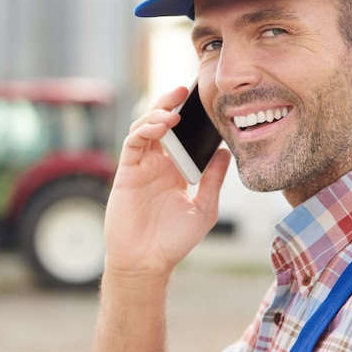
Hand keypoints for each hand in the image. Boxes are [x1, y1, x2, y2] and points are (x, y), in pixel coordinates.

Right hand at [103, 86, 230, 278]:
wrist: (147, 262)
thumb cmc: (173, 241)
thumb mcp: (203, 208)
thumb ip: (212, 180)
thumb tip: (225, 153)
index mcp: (176, 171)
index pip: (182, 136)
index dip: (190, 117)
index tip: (204, 101)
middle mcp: (158, 165)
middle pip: (161, 124)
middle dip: (171, 104)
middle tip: (186, 89)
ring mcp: (141, 167)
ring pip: (145, 128)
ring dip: (158, 113)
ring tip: (175, 108)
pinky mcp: (127, 172)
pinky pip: (133, 143)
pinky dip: (145, 130)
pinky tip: (161, 125)